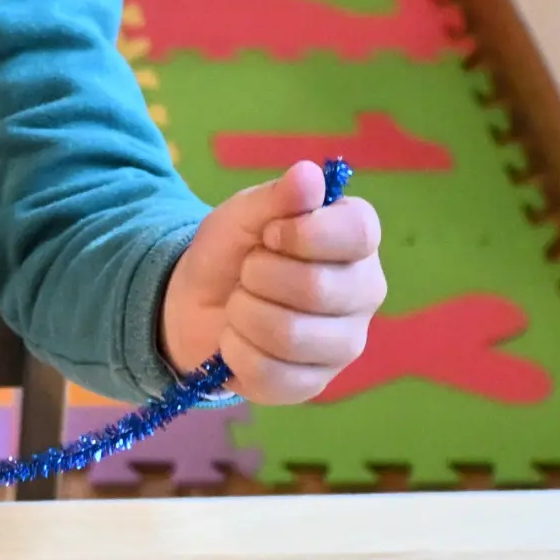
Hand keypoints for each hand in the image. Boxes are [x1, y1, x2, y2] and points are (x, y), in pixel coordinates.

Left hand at [157, 160, 385, 404]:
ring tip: (240, 305)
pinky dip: (237, 353)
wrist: (196, 305)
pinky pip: (271, 374)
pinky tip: (237, 341)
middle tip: (248, 272)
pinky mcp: (314, 384)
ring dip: (244, 314)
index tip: (270, 234)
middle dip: (259, 275)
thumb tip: (310, 174)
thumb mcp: (244, 214)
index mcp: (356, 241)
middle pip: (318, 289)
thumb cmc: (234, 251)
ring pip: (291, 336)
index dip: (303, 233)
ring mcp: (344, 343)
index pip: (357, 234)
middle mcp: (364, 292)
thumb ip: (277, 196)